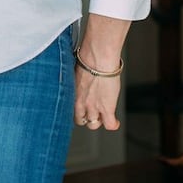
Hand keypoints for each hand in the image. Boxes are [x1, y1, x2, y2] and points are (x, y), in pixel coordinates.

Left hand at [73, 16, 128, 130]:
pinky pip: (109, 125)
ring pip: (94, 124)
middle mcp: (79, 102)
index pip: (68, 110)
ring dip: (98, 120)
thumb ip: (73, 79)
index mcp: (70, 93)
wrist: (98, 57)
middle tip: (91, 110)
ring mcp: (93, 107)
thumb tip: (74, 76)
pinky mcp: (107, 108)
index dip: (75, 109)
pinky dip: (113, 124)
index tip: (78, 108)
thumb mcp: (72, 70)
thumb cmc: (86, 58)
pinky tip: (114, 120)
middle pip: (80, 120)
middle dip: (86, 116)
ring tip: (102, 114)